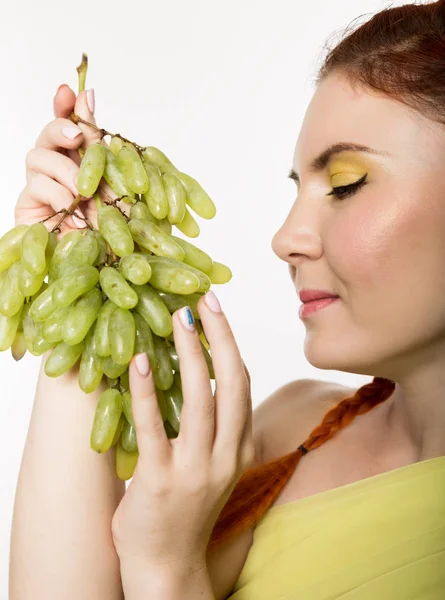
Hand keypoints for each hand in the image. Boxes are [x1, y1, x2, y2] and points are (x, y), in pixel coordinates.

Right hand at [15, 84, 114, 235]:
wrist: (100, 269)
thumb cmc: (114, 232)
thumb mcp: (122, 193)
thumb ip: (112, 160)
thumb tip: (112, 132)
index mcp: (84, 162)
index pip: (73, 126)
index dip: (69, 106)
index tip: (74, 90)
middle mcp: (60, 169)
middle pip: (49, 132)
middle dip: (61, 126)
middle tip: (77, 136)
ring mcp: (41, 185)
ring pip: (38, 155)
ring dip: (64, 169)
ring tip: (82, 191)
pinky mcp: (28, 205)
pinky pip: (36, 185)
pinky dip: (58, 194)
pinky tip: (72, 209)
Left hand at [111, 293, 254, 568]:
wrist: (167, 566)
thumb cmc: (187, 510)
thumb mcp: (215, 467)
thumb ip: (218, 428)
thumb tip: (204, 377)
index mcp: (240, 449)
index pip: (241, 386)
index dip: (229, 344)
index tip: (215, 312)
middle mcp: (226, 456)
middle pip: (231, 383)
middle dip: (220, 336)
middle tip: (204, 299)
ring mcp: (196, 469)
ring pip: (200, 398)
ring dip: (190, 352)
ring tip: (178, 317)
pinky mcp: (160, 481)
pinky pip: (154, 426)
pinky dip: (148, 390)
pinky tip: (140, 361)